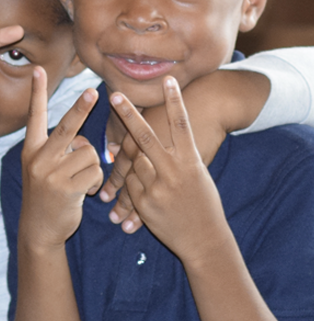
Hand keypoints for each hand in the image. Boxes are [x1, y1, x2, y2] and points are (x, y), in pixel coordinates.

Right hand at [19, 68, 102, 246]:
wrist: (39, 230)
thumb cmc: (46, 196)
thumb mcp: (43, 170)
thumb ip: (60, 151)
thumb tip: (84, 142)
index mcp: (31, 150)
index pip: (35, 116)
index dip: (37, 93)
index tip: (37, 70)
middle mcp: (38, 158)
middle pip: (67, 126)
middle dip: (81, 108)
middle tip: (93, 91)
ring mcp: (51, 173)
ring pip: (89, 152)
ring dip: (93, 167)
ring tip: (82, 182)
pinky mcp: (67, 187)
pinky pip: (95, 171)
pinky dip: (96, 182)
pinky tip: (85, 193)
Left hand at [106, 78, 230, 253]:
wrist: (205, 239)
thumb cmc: (203, 204)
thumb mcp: (197, 176)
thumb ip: (177, 158)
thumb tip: (153, 141)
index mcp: (192, 162)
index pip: (181, 125)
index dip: (175, 102)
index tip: (168, 81)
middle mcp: (174, 171)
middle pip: (146, 137)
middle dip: (129, 115)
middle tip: (115, 95)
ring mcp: (158, 187)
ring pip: (132, 164)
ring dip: (128, 165)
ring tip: (135, 166)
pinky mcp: (146, 204)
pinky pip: (129, 187)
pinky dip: (129, 188)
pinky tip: (137, 199)